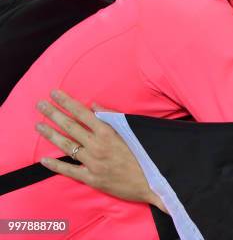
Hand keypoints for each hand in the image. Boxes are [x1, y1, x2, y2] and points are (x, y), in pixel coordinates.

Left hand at [35, 90, 166, 212]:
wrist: (152, 181)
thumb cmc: (144, 153)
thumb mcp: (132, 130)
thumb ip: (112, 116)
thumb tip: (93, 105)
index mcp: (108, 132)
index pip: (82, 113)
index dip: (67, 102)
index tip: (54, 93)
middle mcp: (97, 145)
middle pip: (71, 126)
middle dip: (54, 114)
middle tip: (40, 105)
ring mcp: (93, 162)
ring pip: (67, 146)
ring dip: (51, 134)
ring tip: (38, 125)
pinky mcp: (92, 178)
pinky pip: (69, 170)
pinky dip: (55, 165)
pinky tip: (43, 159)